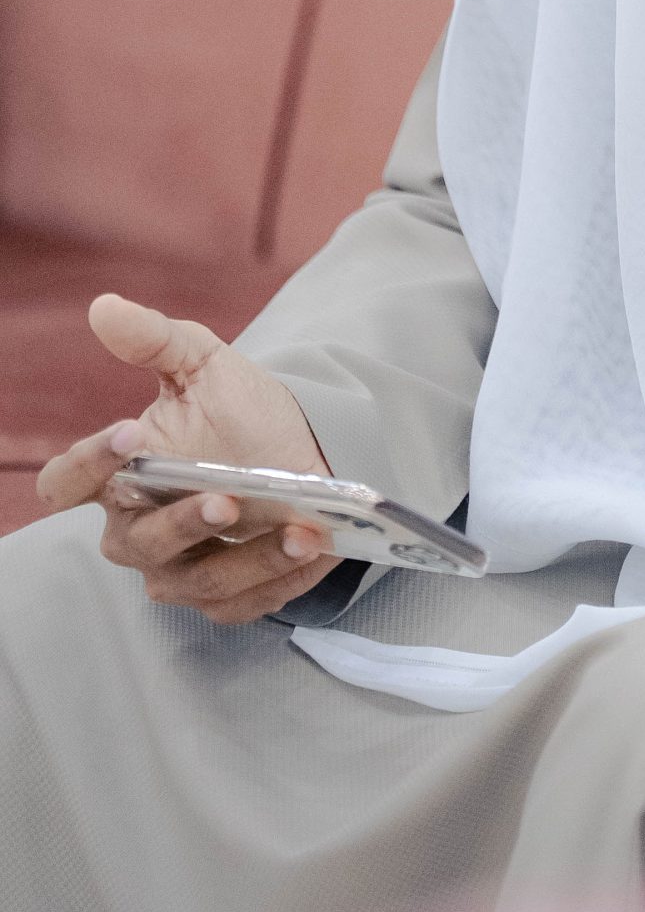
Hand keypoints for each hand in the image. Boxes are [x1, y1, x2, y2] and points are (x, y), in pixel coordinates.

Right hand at [35, 295, 338, 625]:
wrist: (309, 444)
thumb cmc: (241, 409)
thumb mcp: (204, 364)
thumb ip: (154, 339)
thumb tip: (104, 308)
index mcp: (118, 475)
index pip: (67, 484)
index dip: (86, 466)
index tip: (129, 435)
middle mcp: (138, 529)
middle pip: (135, 544)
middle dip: (180, 524)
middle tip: (225, 497)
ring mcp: (180, 569)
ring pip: (193, 581)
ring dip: (246, 559)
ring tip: (296, 529)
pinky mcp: (226, 595)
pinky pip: (239, 603)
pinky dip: (276, 579)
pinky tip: (309, 547)